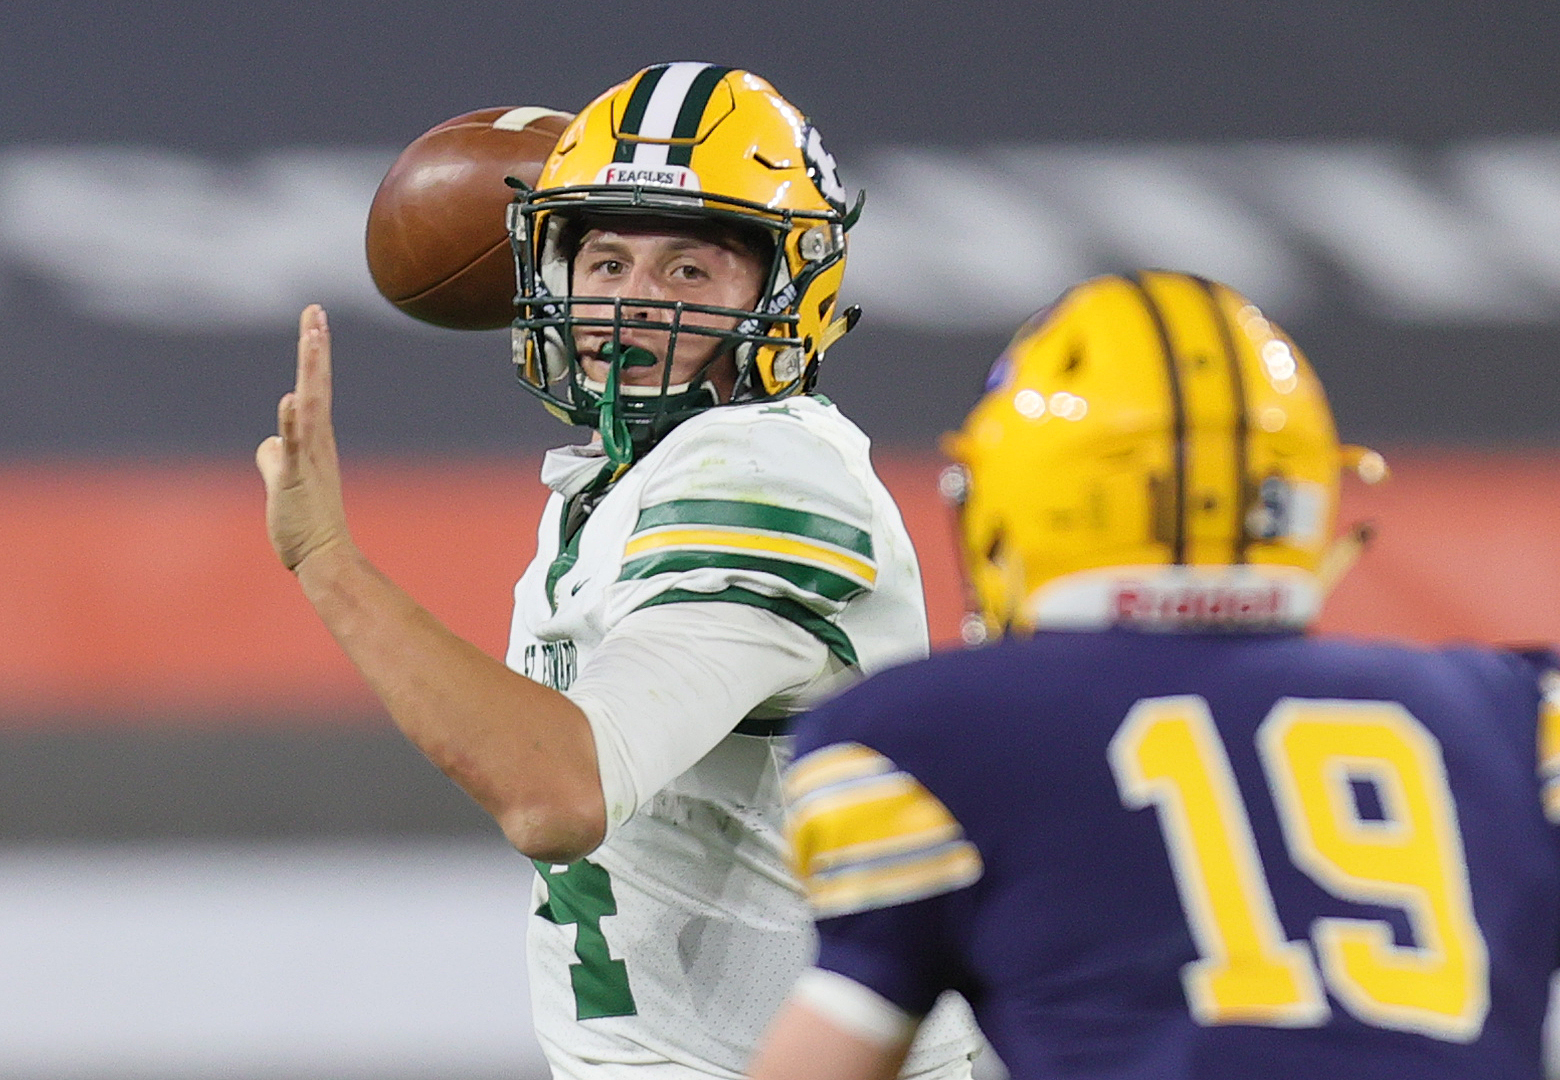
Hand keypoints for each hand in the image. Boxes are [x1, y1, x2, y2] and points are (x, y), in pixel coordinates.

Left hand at [256, 305, 352, 571]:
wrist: (323, 557)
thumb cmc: (304, 523)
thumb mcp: (282, 482)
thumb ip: (274, 457)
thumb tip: (268, 443)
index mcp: (314, 440)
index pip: (313, 387)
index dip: (313, 353)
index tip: (315, 318)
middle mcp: (317, 442)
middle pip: (316, 386)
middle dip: (315, 347)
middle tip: (316, 312)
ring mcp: (308, 459)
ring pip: (310, 406)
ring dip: (311, 371)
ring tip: (313, 337)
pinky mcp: (294, 479)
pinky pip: (293, 445)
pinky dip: (292, 421)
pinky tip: (290, 398)